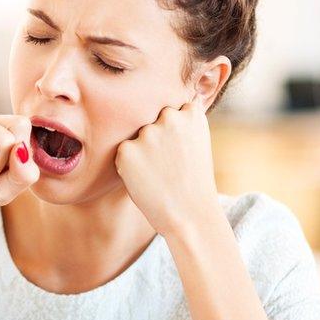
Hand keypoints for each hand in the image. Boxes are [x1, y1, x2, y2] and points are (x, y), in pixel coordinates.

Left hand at [114, 93, 219, 236]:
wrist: (190, 214)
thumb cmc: (193, 181)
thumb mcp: (197, 142)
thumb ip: (181, 123)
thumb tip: (162, 106)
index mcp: (191, 113)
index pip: (173, 109)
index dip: (173, 131)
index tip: (180, 149)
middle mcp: (169, 117)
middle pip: (151, 120)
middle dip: (155, 137)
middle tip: (167, 164)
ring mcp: (147, 133)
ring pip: (137, 137)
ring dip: (141, 151)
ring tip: (158, 173)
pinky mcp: (127, 150)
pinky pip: (123, 152)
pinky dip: (129, 165)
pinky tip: (145, 179)